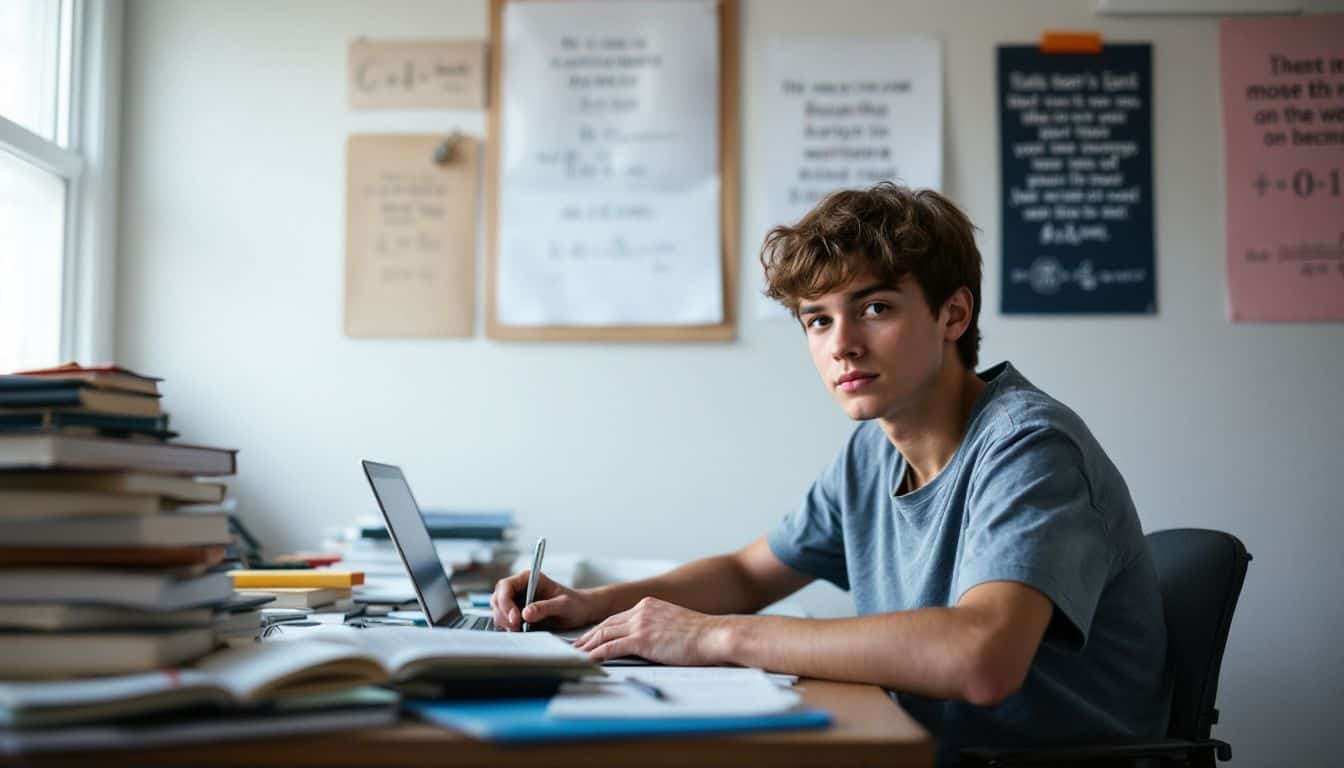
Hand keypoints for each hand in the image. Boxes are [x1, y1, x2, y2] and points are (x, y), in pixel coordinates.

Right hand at [490, 569, 603, 631]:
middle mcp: (519, 588)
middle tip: (517, 628)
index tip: (515, 618)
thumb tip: (526, 613)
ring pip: (499, 611)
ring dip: (506, 623)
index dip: (506, 602)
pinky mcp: (518, 614)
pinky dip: (510, 627)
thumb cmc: (575, 604)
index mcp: (528, 578)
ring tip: (521, 630)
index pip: (505, 587)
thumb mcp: (563, 605)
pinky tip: (521, 631)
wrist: (581, 612)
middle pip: (498, 599)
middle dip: (504, 615)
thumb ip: (545, 608)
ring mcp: (517, 601)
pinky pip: (506, 621)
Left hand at [573, 597, 732, 665]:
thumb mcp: (676, 625)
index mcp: (649, 605)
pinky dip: (596, 654)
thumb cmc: (702, 635)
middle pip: (606, 624)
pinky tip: (586, 660)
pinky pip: (611, 647)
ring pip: (604, 634)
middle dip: (588, 637)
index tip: (590, 637)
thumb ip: (659, 629)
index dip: (601, 629)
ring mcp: (641, 623)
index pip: (617, 618)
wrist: (714, 635)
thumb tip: (653, 643)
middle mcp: (642, 610)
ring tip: (574, 655)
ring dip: (586, 646)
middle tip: (574, 647)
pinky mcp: (642, 639)